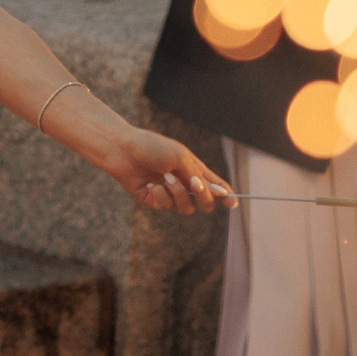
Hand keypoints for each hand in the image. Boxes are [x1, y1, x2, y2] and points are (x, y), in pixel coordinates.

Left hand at [95, 122, 230, 213]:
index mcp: (194, 170)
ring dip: (178, 192)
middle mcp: (184, 184)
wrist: (123, 149)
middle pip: (206, 204)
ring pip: (187, 208)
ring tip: (164, 177)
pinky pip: (166, 207)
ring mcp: (170, 194)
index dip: (227, 196)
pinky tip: (150, 184)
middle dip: (203, 196)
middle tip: (193, 183)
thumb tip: (219, 192)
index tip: (233, 203)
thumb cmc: (152, 147)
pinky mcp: (155, 201)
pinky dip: (160, 195)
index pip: (216, 186)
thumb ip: (199, 176)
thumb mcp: (180, 157)